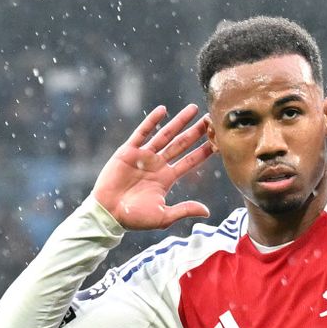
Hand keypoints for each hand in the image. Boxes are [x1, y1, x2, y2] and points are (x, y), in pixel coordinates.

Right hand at [91, 104, 213, 229]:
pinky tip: (163, 110)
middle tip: (211, 120)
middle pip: (182, 144)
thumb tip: (207, 211)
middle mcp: (158, 164)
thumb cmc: (134, 218)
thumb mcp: (163, 216)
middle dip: (196, 132)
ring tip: (194, 109)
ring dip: (179, 121)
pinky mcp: (128, 151)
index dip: (204, 151)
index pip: (190, 161)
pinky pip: (142, 133)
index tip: (218, 141)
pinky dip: (152, 121)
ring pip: (165, 134)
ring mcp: (144, 156)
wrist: (108, 214)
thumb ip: (184, 210)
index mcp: (167, 178)